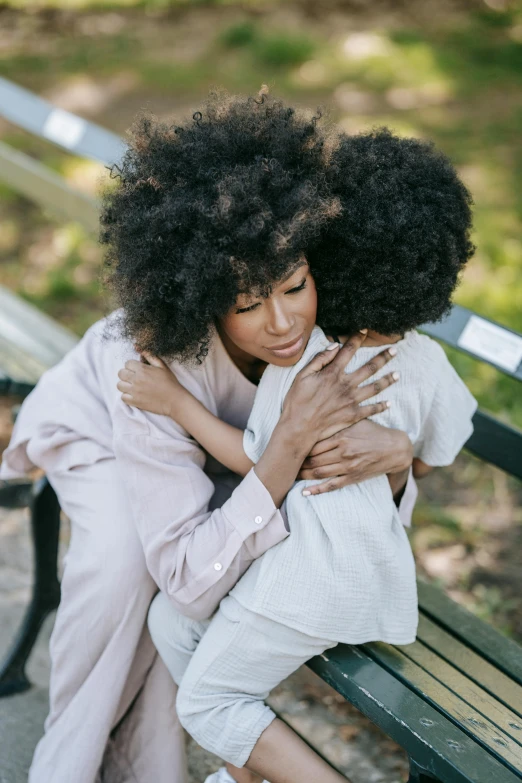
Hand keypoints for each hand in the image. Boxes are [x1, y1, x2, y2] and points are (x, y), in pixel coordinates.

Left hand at [117, 352, 185, 417]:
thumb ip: (149, 355)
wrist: (175, 400)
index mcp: (143, 369)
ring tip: (133, 386)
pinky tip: (134, 394)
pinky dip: (127, 396)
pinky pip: (123, 397)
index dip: (132, 366)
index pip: (127, 363)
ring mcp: (135, 391)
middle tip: (134, 377)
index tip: (138, 370)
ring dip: (125, 385)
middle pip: (121, 373)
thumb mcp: (162, 366)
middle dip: (126, 374)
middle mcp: (137, 380)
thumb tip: (137, 347)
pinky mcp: (135, 402)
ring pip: (119, 385)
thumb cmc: (170, 382)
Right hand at [281, 332, 398, 449]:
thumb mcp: (302, 375)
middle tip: (395, 350)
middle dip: (383, 357)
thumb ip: (319, 359)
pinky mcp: (353, 415)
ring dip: (388, 380)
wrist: (299, 427)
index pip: (348, 351)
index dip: (358, 338)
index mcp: (333, 373)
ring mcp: (352, 401)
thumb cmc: (297, 401)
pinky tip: (390, 403)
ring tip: (398, 374)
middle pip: (369, 367)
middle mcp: (346, 385)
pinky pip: (372, 409)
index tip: (366, 330)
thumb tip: (334, 346)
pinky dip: (382, 406)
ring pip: (375, 387)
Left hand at [297, 420, 412, 494]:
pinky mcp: (353, 478)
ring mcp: (348, 467)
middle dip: (298, 461)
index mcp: (342, 436)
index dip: (299, 446)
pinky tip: (305, 492)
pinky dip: (317, 490)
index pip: (313, 442)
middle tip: (286, 461)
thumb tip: (315, 413)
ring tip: (292, 474)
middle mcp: (343, 452)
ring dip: (303, 475)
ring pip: (318, 473)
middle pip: (313, 458)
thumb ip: (337, 419)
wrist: (394, 448)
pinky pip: (332, 486)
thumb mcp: (356, 421)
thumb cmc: (373, 431)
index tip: (289, 445)